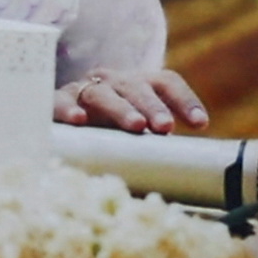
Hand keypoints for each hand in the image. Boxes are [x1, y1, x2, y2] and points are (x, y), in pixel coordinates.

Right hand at [53, 69, 210, 131]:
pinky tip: (78, 121)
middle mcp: (114, 81)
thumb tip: (180, 176)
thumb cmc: (107, 130)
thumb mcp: (133, 133)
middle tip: (165, 126)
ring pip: (103, 93)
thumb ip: (153, 145)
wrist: (62, 117)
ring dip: (121, 108)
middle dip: (152, 106)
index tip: (200, 124)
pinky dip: (69, 109)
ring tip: (136, 126)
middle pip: (137, 86)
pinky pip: (61, 101)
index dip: (185, 100)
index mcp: (139, 85)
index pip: (166, 83)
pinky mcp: (57, 100)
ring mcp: (85, 88)